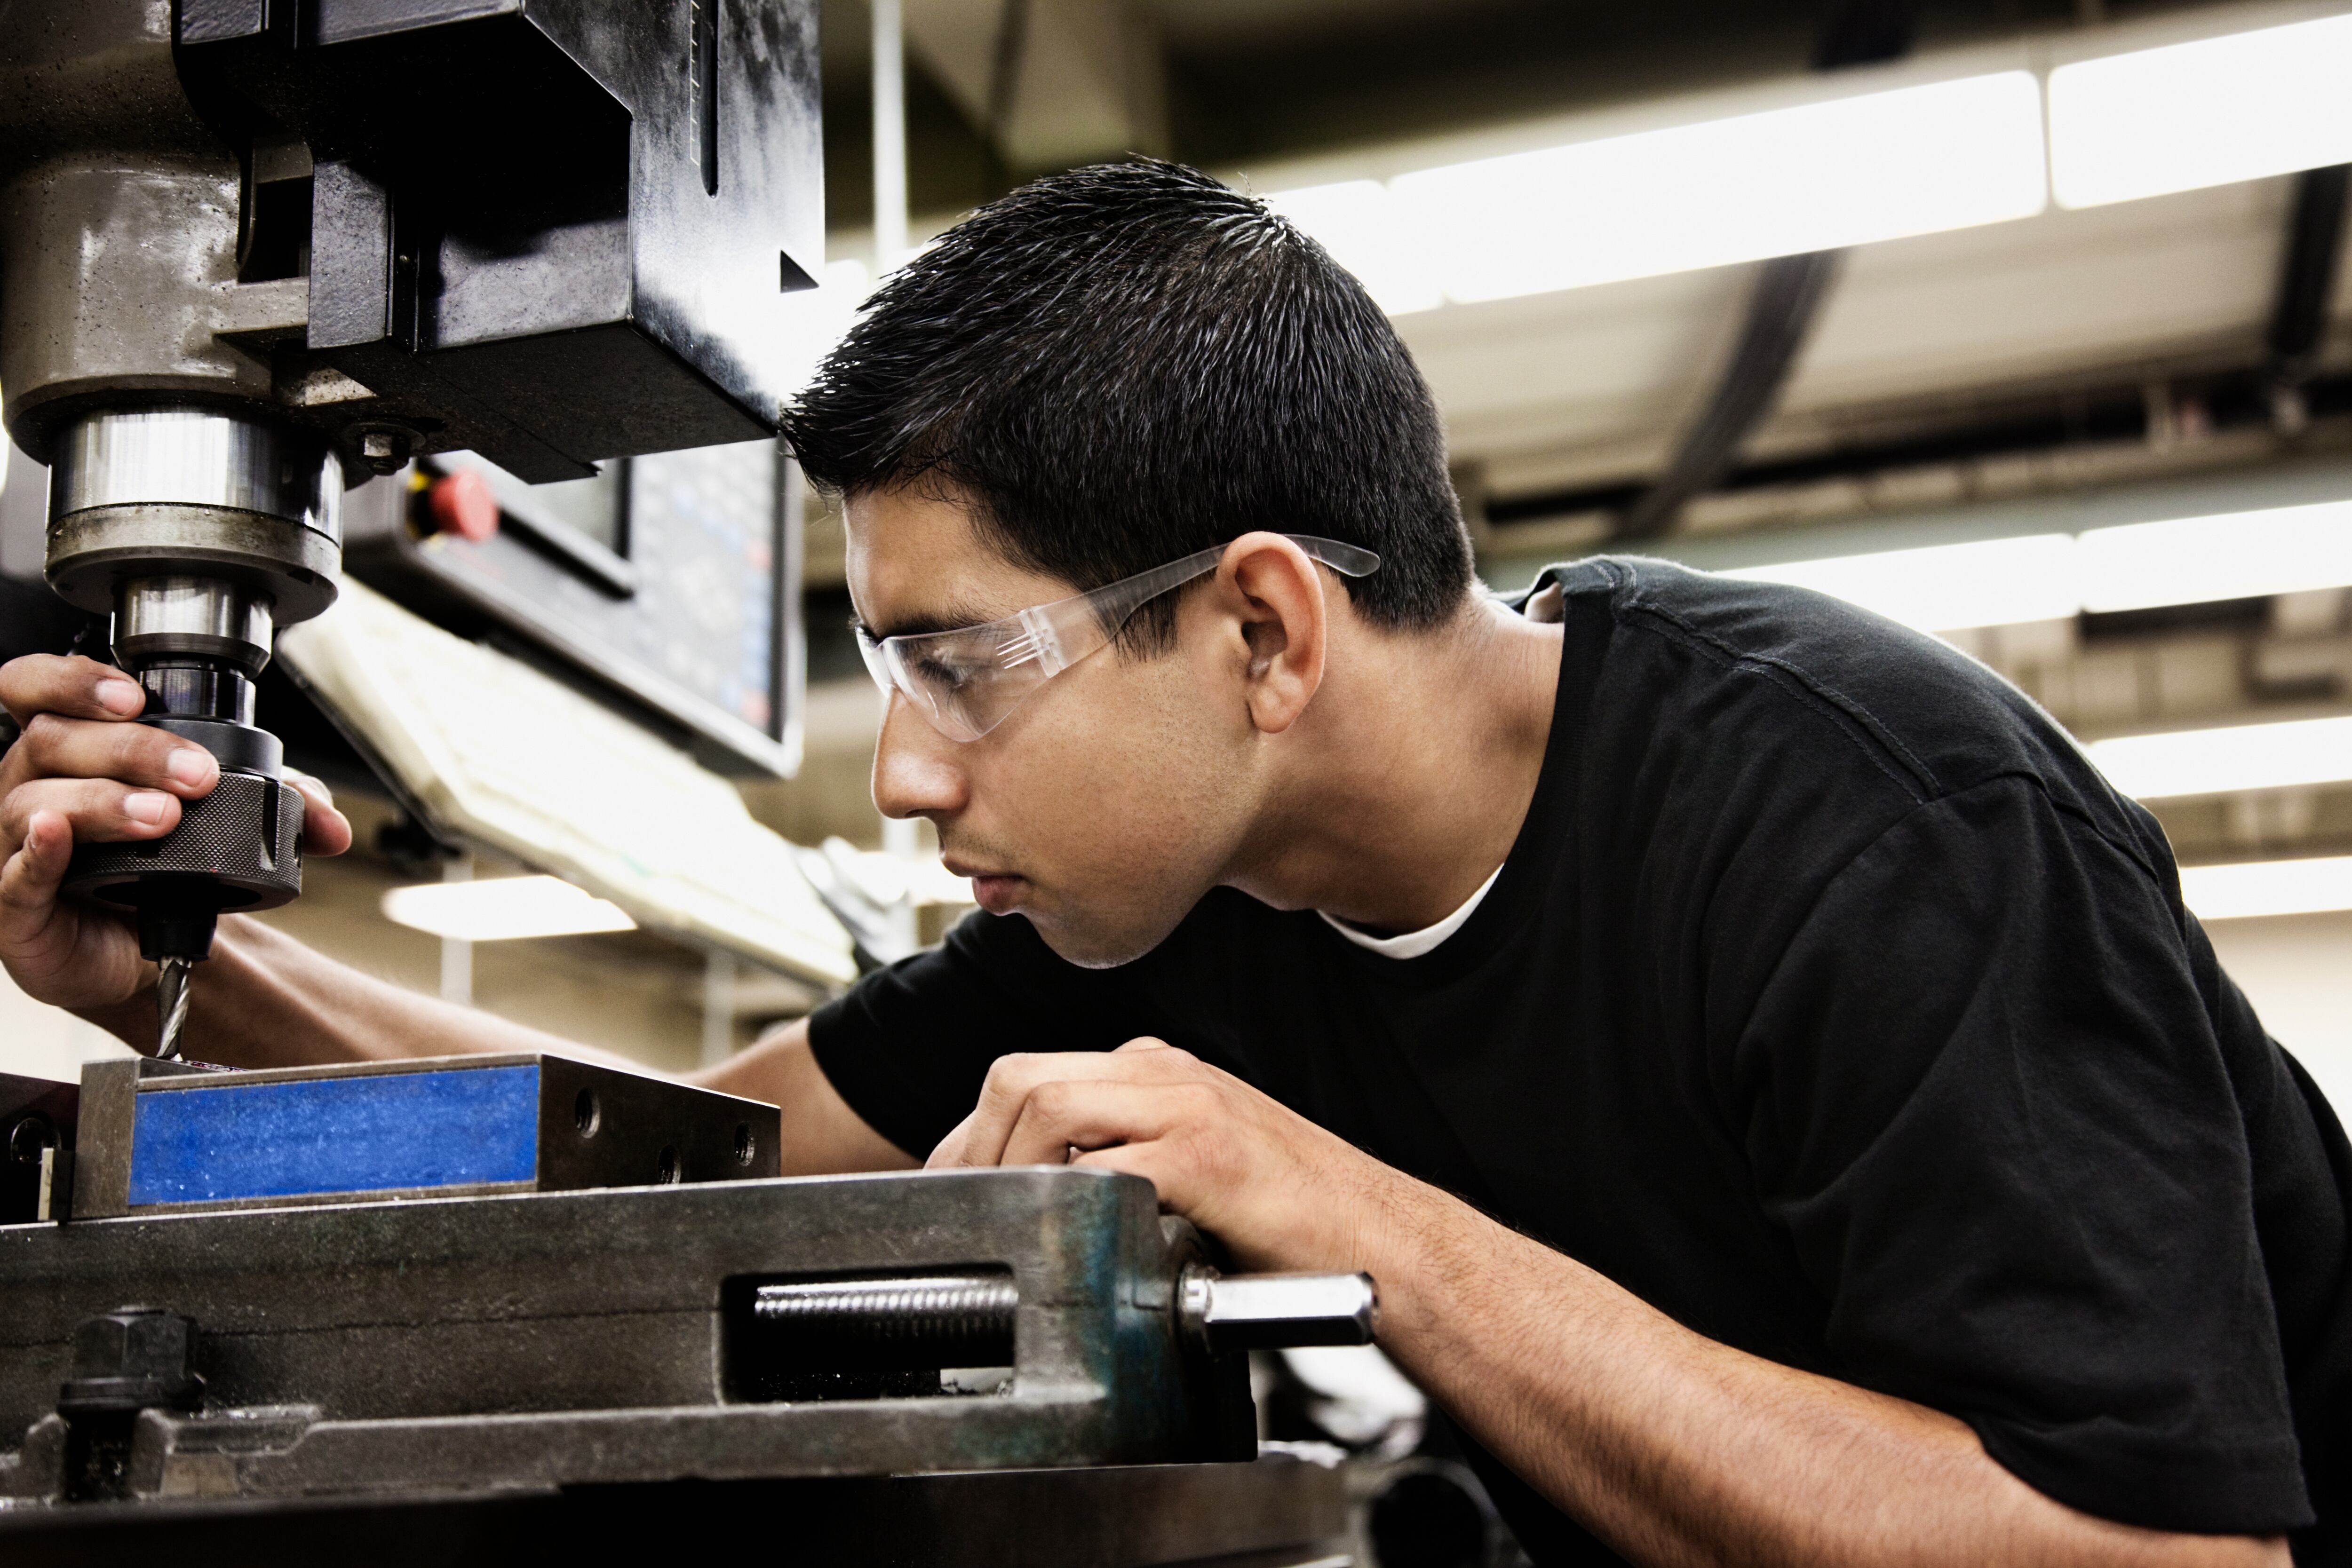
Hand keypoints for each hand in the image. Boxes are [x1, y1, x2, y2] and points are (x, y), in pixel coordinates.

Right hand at [0, 653, 351, 1011]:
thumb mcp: (227, 820)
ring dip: (105, 802)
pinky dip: (39, 851)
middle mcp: (29, 785)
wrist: (142, 944)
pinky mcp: (14, 904)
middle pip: (53, 741)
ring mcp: (13, 843)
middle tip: (195, 776)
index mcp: (67, 748)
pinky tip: (58, 834)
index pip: (37, 687)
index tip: (135, 696)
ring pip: (35, 801)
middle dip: (131, 750)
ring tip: (163, 816)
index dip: (74, 681)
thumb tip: (331, 825)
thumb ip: (282, 807)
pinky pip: (14, 872)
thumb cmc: (162, 866)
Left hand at [926, 1038, 1417, 1272]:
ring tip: (997, 1216)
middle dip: (970, 1143)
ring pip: (1050, 1103)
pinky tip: (1061, 1224)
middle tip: (956, 1204)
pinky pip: (1107, 1160)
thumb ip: (1124, 1157)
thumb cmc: (1287, 1216)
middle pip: (1023, 1077)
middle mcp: (1166, 1075)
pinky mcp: (1207, 1157)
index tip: (953, 1182)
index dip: (972, 1131)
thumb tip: (1044, 1188)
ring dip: (1004, 1164)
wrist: (1377, 1237)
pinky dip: (1067, 1190)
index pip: (1029, 1075)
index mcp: (1157, 1071)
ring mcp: (1187, 1108)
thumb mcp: (1190, 1167)